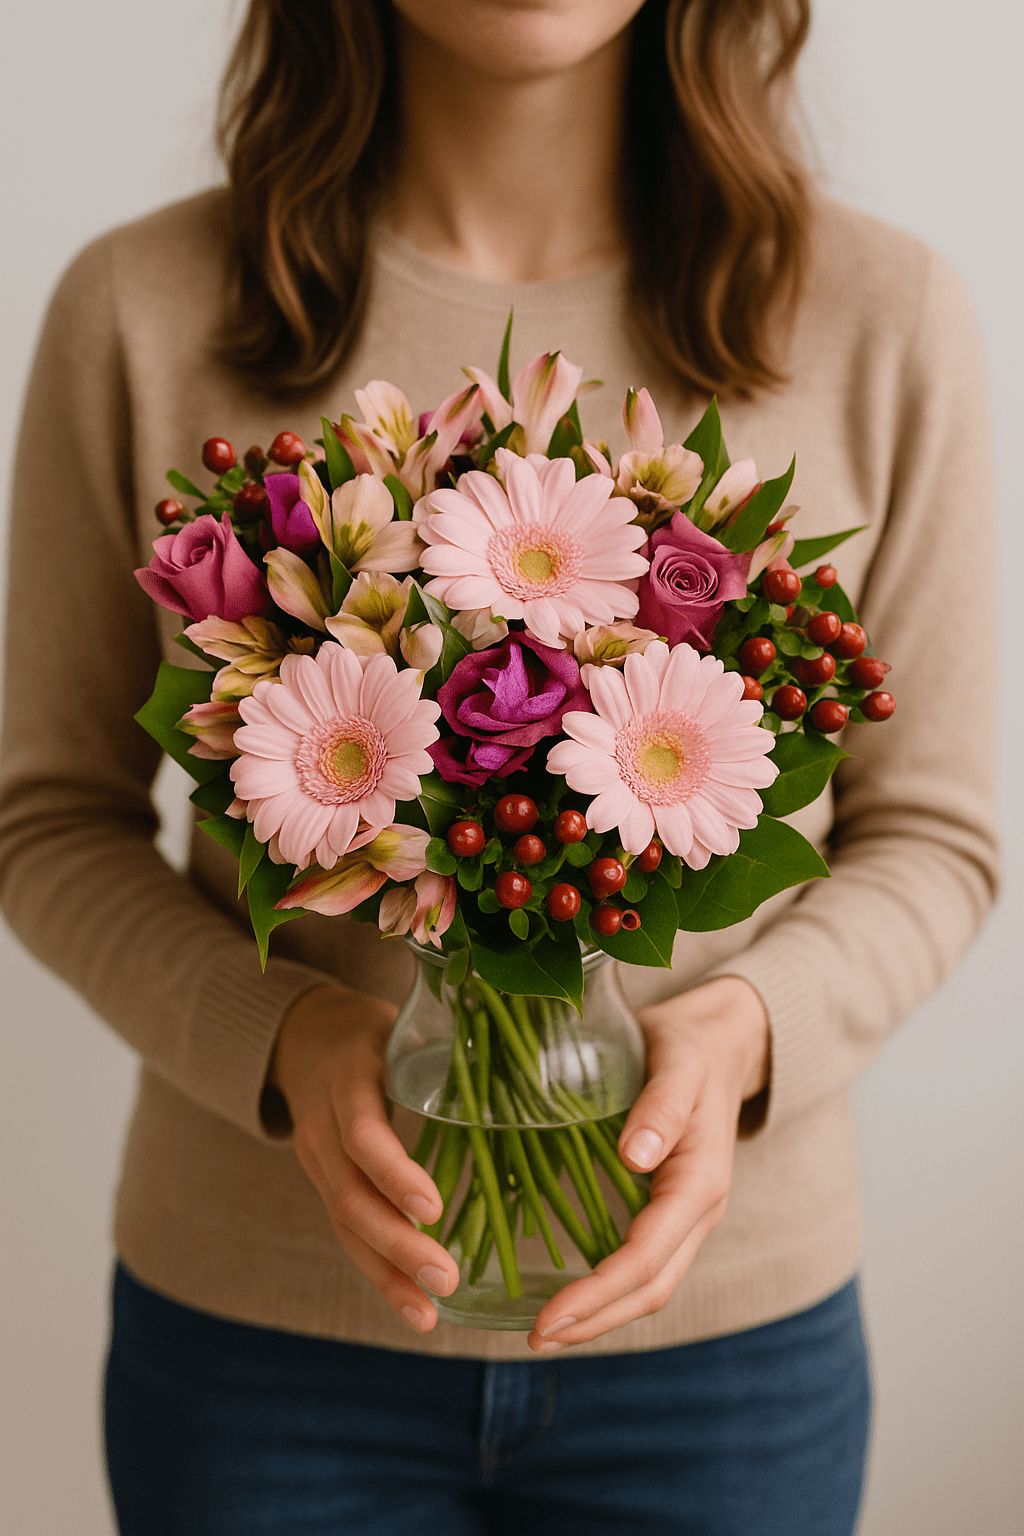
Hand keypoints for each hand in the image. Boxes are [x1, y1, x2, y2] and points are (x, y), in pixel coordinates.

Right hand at [269, 985, 459, 1333]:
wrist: (302, 1038)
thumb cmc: (373, 1031)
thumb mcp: (402, 1027)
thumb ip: (448, 1049)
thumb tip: (529, 1067)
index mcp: (346, 1081)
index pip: (363, 1135)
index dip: (395, 1174)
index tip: (434, 1208)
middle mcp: (322, 1128)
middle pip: (351, 1196)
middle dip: (398, 1244)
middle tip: (446, 1278)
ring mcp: (317, 1161)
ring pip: (345, 1227)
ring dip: (388, 1274)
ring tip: (429, 1313)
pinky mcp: (325, 1186)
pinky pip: (349, 1236)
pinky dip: (382, 1275)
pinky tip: (417, 1309)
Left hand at [527, 975, 768, 1351]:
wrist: (718, 1041)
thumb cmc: (689, 1047)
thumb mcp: (677, 1063)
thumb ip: (660, 1107)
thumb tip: (635, 1157)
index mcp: (700, 1183)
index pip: (646, 1257)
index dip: (597, 1292)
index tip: (548, 1315)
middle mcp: (699, 1210)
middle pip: (651, 1288)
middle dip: (595, 1319)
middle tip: (536, 1339)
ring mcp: (688, 1214)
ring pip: (651, 1284)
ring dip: (602, 1314)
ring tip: (548, 1330)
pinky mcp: (671, 1208)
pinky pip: (645, 1262)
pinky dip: (608, 1288)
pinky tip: (572, 1292)